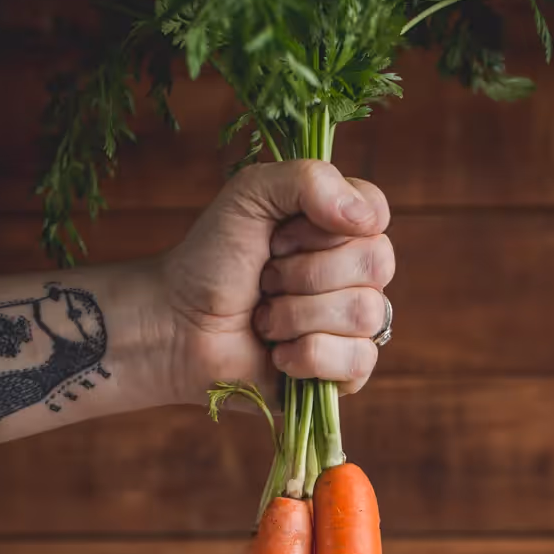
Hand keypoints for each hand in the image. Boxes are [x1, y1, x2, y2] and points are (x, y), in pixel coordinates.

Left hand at [159, 159, 393, 406]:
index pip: (376, 214)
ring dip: (297, 315)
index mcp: (340, 228)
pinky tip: (277, 355)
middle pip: (376, 264)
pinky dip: (307, 356)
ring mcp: (352, 327)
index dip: (324, 227)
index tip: (278, 237)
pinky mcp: (342, 374)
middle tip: (265, 279)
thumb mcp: (251, 194)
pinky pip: (358, 362)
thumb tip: (368, 220)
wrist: (177, 325)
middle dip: (305, 273)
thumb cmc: (212, 259)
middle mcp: (355, 276)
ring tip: (264, 319)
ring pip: (365, 314)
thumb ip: (309, 179)